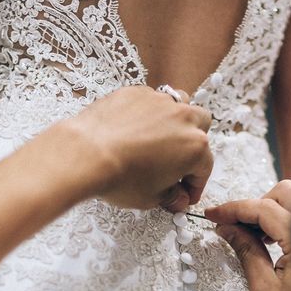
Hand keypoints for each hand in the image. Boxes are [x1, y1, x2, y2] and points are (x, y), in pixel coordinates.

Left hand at [66, 86, 212, 211]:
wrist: (86, 154)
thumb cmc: (119, 176)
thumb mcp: (151, 198)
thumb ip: (171, 196)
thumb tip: (176, 197)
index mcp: (195, 147)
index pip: (204, 168)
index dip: (195, 185)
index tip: (184, 194)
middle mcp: (183, 118)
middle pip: (200, 126)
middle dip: (193, 143)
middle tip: (176, 162)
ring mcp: (160, 101)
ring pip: (179, 105)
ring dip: (175, 120)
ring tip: (158, 139)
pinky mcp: (136, 93)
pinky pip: (150, 101)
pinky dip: (146, 114)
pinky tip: (132, 130)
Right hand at [205, 180, 290, 290]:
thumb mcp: (265, 288)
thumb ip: (247, 252)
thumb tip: (227, 229)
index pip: (263, 208)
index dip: (234, 209)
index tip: (213, 214)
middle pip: (283, 192)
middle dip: (256, 204)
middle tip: (236, 226)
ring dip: (272, 209)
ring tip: (255, 236)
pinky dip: (285, 218)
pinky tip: (272, 240)